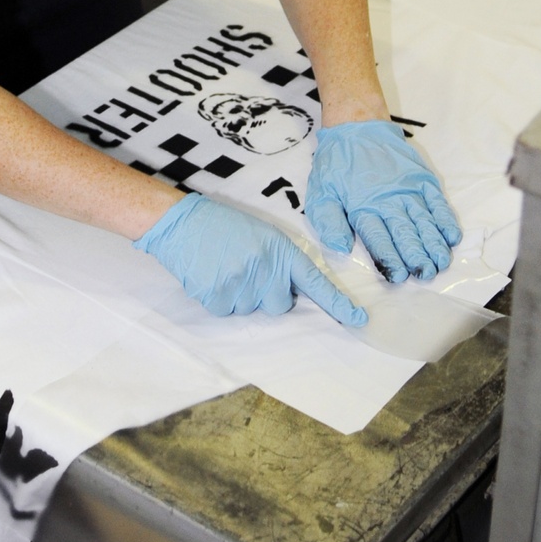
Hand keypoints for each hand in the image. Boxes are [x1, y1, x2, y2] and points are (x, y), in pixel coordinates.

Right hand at [134, 194, 366, 325]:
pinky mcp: (219, 298)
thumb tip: (288, 291)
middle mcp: (265, 270)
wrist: (182, 223)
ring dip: (241, 295)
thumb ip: (279, 260)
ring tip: (225, 267)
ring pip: (251, 309)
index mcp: (280, 251)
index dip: (338, 303)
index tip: (359, 319)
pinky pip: (227, 312)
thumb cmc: (222, 225)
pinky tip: (212, 276)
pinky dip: (220, 299)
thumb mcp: (261, 234)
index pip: (315, 282)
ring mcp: (242, 285)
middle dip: (268, 294)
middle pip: (280, 305)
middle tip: (248, 270)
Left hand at [305, 120, 461, 282]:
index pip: (379, 239)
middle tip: (426, 275)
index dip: (390, 259)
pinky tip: (451, 237)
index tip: (398, 276)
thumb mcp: (321, 191)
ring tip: (441, 263)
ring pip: (424, 221)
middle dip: (417, 257)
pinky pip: (437, 202)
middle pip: (406, 233)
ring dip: (434, 244)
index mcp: (362, 207)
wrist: (357, 126)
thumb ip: (329, 221)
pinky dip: (445, 219)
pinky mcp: (421, 178)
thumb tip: (341, 247)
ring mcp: (408, 188)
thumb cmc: (337, 164)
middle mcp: (388, 200)